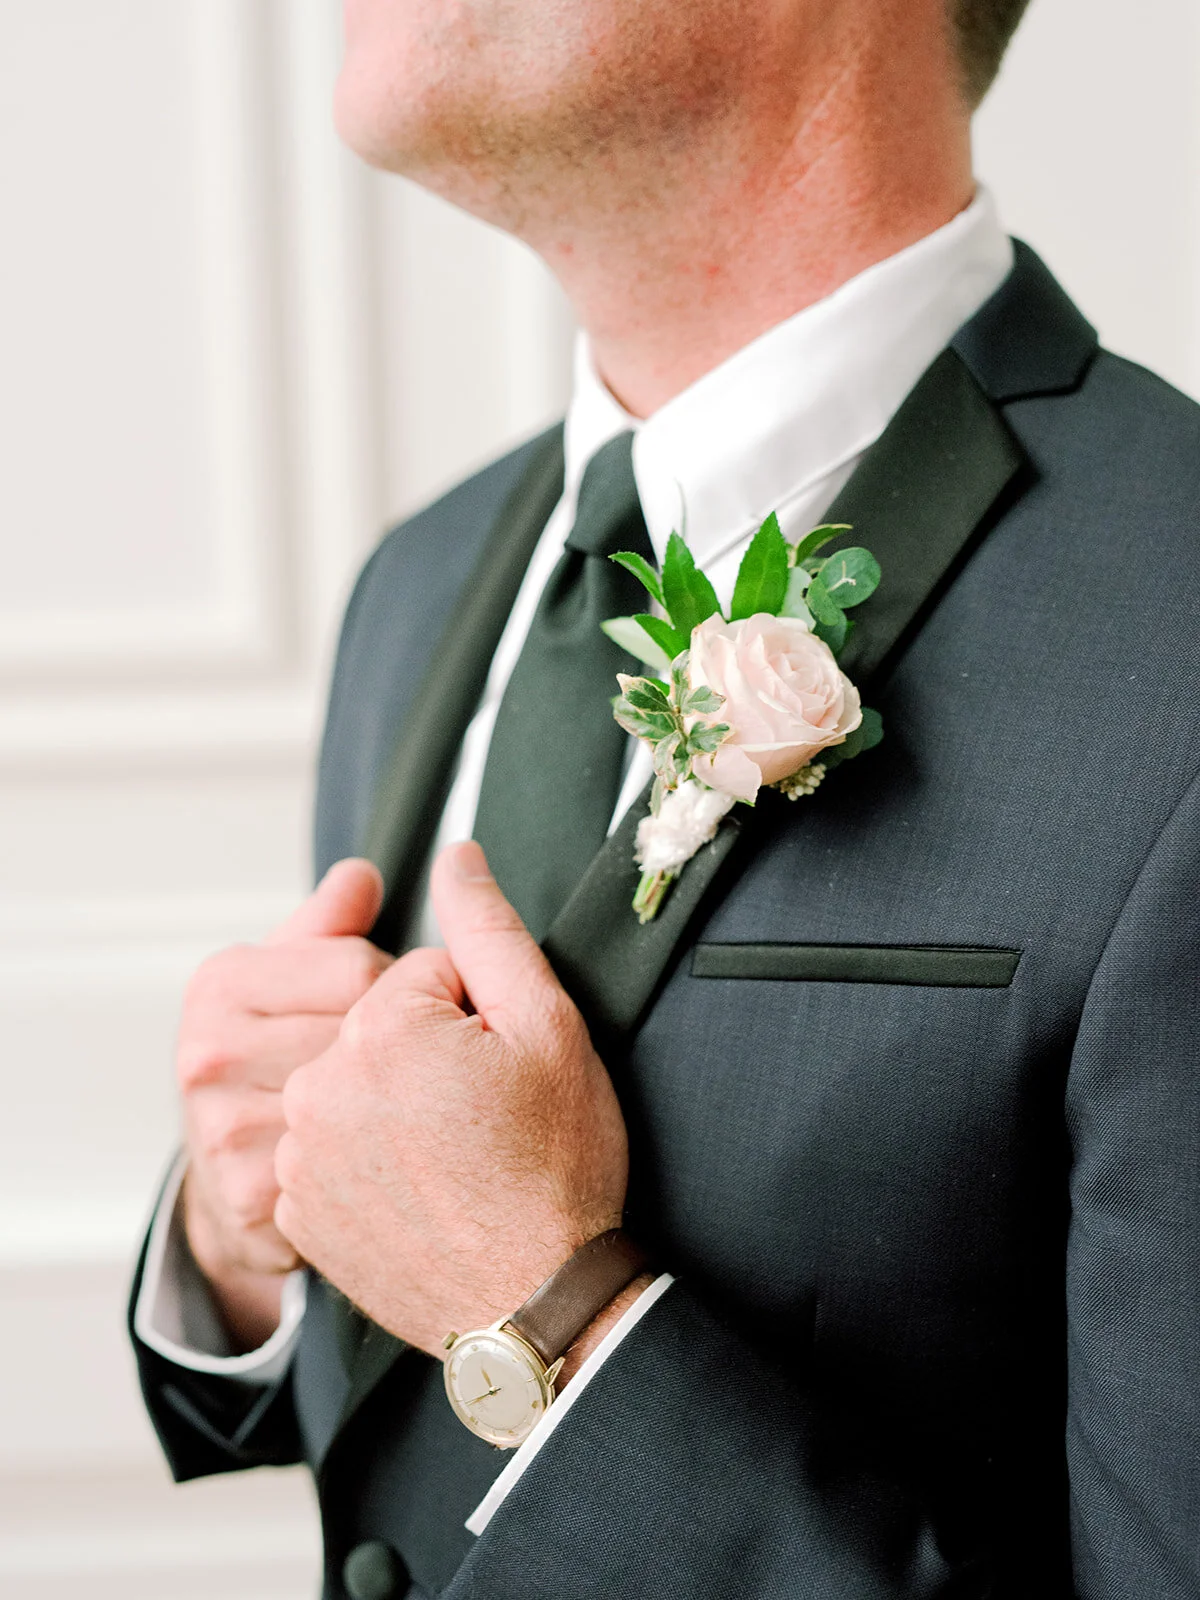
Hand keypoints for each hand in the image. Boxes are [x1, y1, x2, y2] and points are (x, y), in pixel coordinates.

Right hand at [178, 858, 391, 1348]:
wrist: (233, 1184)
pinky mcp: (254, 1192)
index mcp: (222, 983)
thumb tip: (360, 875)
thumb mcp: (291, 979)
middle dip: (397, 1046)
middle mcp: (210, 1052)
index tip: (381, 1010)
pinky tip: (372, 1157)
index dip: (392, 989)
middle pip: (365, 1032)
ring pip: (365, 1096)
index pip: (359, 966)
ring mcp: (225, 1123)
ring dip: (394, 1103)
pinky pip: (356, 1160)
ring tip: (381, 1107)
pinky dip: (380, 1159)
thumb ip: (331, 924)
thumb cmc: (276, 1063)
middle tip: (387, 1066)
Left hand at [273, 841, 629, 1360]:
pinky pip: (330, 1151)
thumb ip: (489, 928)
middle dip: (430, 1058)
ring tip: (455, 1161)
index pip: (425, 977)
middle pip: (380, 1031)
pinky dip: (368, 1163)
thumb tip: (456, 856)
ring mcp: (299, 1154)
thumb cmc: (557, 1167)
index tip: (505, 1073)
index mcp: (378, 1028)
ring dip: (395, 1109)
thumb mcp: (548, 1027)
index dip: (478, 1019)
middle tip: (485, 1119)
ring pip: (353, 1088)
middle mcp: (318, 1085)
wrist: (537, 1303)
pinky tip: (420, 1194)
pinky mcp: (296, 1210)